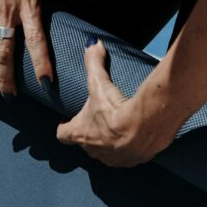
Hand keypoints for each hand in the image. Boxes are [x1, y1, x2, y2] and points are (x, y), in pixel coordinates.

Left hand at [56, 39, 176, 167]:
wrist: (144, 128)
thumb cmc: (115, 109)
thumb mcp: (100, 83)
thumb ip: (93, 63)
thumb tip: (92, 44)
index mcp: (80, 133)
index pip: (62, 135)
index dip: (64, 128)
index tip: (66, 122)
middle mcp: (93, 150)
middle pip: (85, 144)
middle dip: (90, 134)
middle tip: (98, 120)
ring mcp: (113, 159)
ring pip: (106, 154)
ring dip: (109, 144)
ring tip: (118, 129)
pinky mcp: (132, 162)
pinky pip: (127, 158)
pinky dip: (129, 150)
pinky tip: (136, 138)